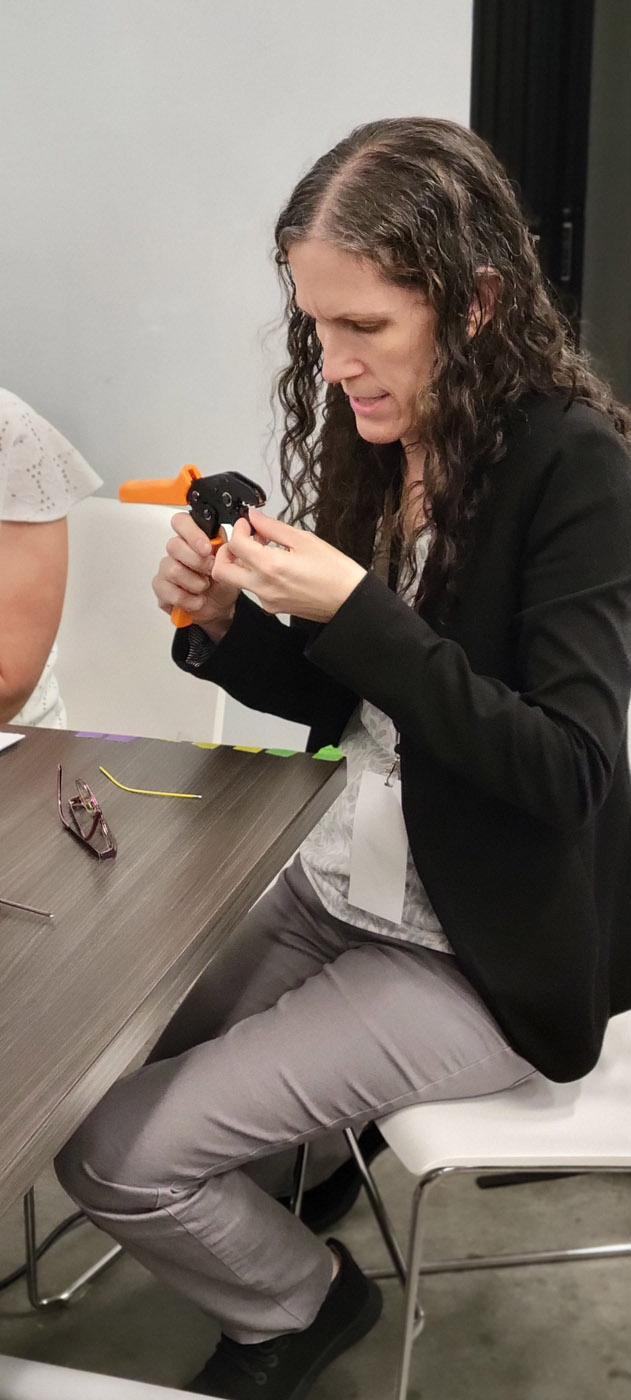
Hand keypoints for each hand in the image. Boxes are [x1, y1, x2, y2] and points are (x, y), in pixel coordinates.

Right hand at [152, 511, 240, 633]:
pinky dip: (189, 600)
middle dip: (198, 562)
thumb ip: (226, 548)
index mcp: (194, 538)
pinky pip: (170, 591)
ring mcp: (167, 568)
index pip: (182, 522)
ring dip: (195, 583)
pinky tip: (197, 599)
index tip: (206, 548)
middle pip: (174, 545)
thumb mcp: (232, 564)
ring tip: (205, 587)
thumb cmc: (222, 582)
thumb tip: (227, 537)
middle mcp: (178, 550)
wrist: (220, 607)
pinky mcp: (161, 587)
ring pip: (173, 570)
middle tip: (210, 571)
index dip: (192, 533)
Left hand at [211, 509, 366, 621]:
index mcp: (271, 566)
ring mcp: (266, 600)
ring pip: (237, 580)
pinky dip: (254, 573)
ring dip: (241, 562)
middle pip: (222, 570)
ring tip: (262, 548)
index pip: (236, 544)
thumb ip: (273, 527)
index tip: (248, 523)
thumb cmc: (335, 572)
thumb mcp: (304, 540)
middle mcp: (264, 587)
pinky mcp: (272, 607)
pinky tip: (273, 563)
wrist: (349, 601)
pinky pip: (253, 588)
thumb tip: (255, 517)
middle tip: (241, 539)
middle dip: (226, 551)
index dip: (238, 528)